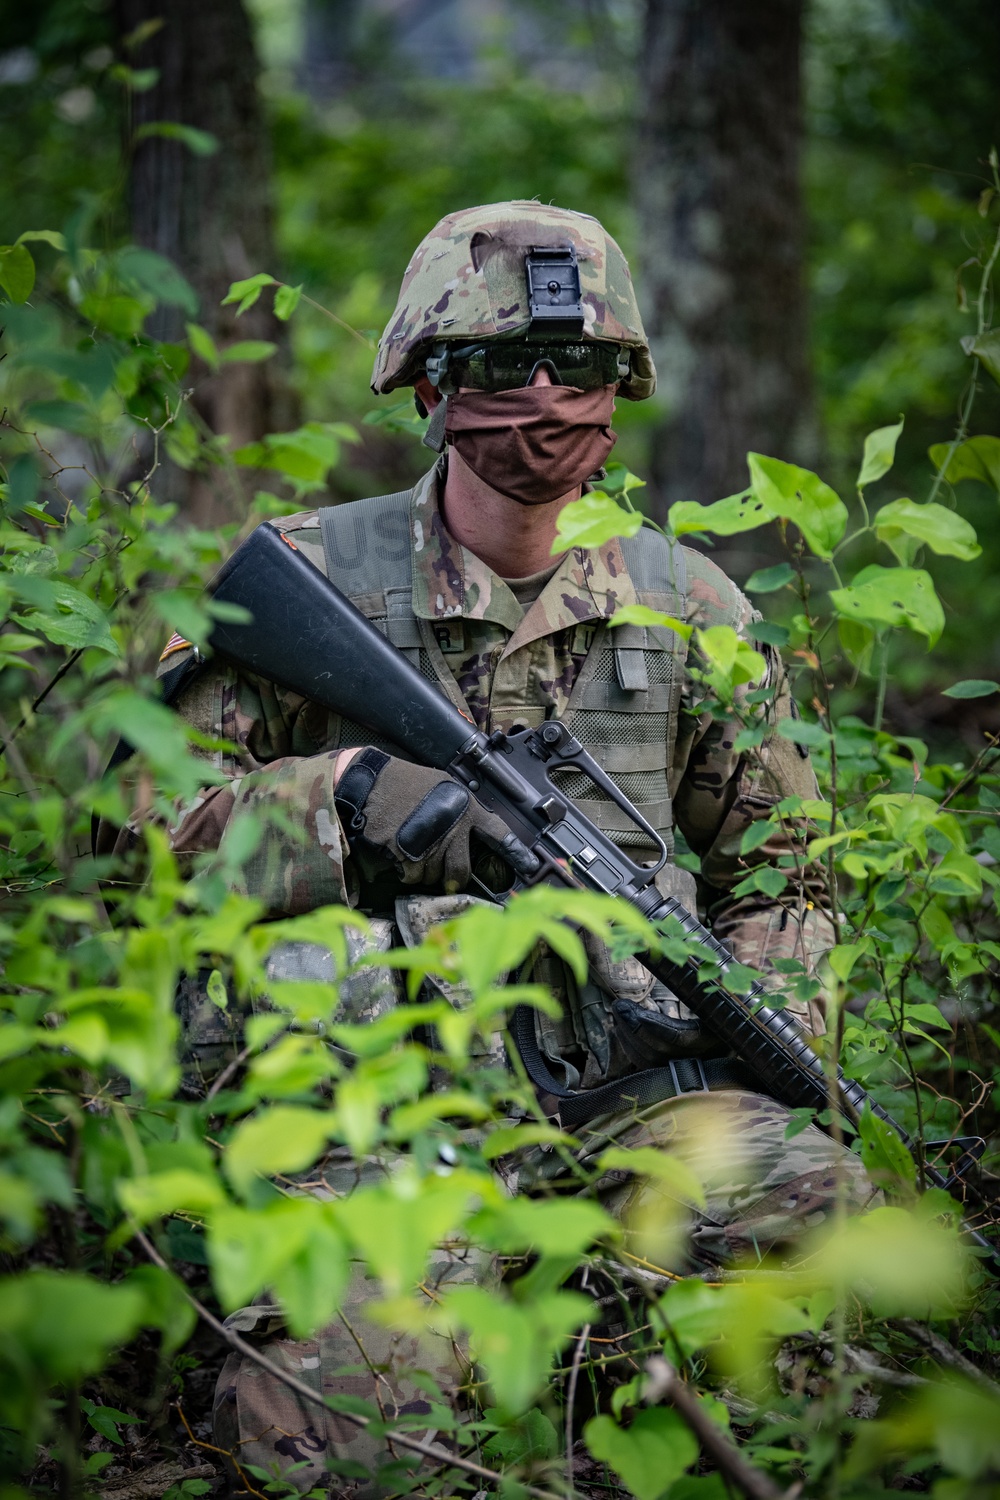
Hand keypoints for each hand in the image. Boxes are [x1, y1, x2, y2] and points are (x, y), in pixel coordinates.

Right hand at [333, 748, 511, 891]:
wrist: (371, 783)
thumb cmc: (405, 782)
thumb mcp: (442, 785)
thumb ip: (460, 806)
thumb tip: (471, 827)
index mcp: (466, 808)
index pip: (498, 833)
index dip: (515, 853)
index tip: (530, 866)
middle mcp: (453, 829)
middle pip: (461, 870)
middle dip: (454, 878)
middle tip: (448, 878)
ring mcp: (431, 844)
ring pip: (434, 876)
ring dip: (425, 872)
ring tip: (415, 854)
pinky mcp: (408, 855)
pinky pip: (412, 876)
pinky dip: (407, 872)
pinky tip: (400, 855)